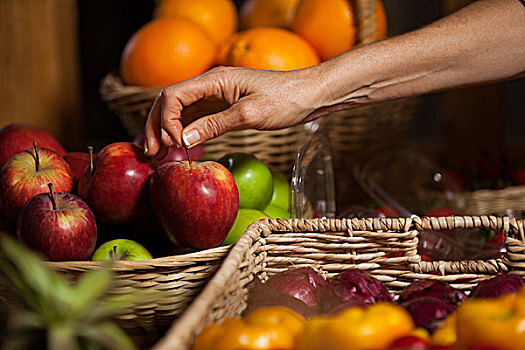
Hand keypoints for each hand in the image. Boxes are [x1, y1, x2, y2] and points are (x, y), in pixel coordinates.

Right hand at [144, 66, 324, 159]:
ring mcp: (215, 96)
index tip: (176, 144)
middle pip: (169, 101)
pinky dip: (182, 132)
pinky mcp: (222, 106)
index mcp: (215, 79)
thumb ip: (215, 125)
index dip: (166, 120)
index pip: (174, 95)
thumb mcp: (250, 114)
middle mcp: (211, 85)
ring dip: (165, 130)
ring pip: (179, 111)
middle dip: (156, 125)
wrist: (309, 95)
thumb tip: (184, 140)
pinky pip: (194, 117)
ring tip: (158, 153)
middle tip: (151, 152)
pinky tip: (178, 147)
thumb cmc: (285, 100)